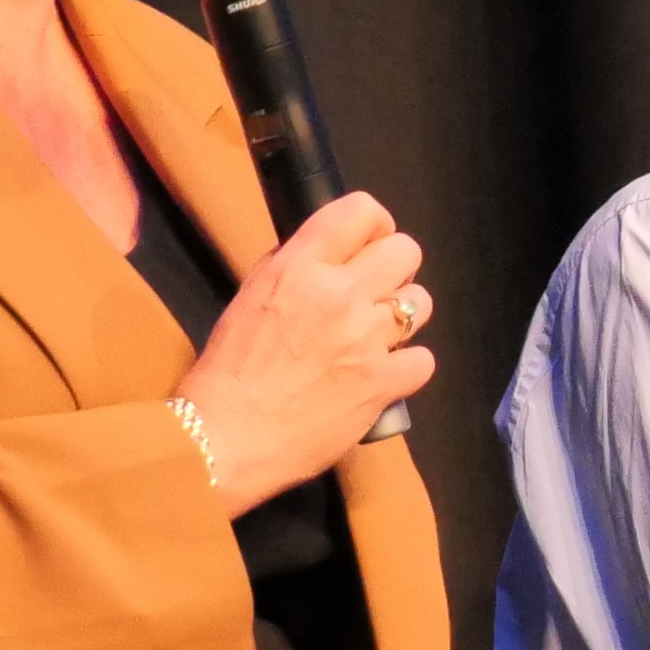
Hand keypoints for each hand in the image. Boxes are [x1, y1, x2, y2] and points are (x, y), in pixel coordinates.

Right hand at [170, 192, 435, 508]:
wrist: (226, 438)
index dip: (374, 225)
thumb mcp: (251, 297)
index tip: (367, 245)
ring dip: (401, 318)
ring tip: (374, 338)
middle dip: (394, 269)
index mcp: (299, 267)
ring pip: (420, 303)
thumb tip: (329, 254)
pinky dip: (405, 368)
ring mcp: (367, 339)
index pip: (360, 211)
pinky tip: (380, 376)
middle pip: (406, 250)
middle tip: (373, 294)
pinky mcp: (383, 382)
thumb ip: (293, 268)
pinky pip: (423, 359)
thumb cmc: (228, 370)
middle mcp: (339, 294)